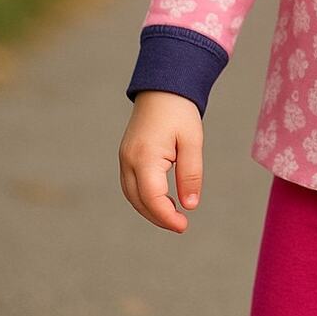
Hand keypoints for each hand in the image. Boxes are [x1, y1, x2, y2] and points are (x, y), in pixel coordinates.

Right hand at [118, 90, 203, 232]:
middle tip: (181, 225)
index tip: (184, 226)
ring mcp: (124, 159)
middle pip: (139, 201)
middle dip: (159, 217)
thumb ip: (191, 173)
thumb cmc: (180, 113)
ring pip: (132, 196)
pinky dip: (145, 198)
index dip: (166, 216)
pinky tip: (162, 201)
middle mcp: (129, 160)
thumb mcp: (192, 141)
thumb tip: (190, 205)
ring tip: (174, 216)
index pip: (152, 197)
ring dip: (151, 210)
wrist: (162, 90)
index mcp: (145, 156)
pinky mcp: (126, 157)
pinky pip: (132, 186)